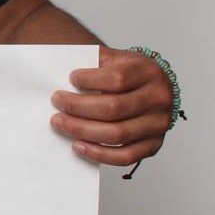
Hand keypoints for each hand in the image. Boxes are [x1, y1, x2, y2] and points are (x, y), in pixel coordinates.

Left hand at [50, 46, 172, 167]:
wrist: (156, 86)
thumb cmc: (131, 72)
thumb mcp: (116, 57)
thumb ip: (93, 59)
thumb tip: (59, 69)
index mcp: (148, 72)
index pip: (117, 78)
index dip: (89, 80)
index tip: (71, 79)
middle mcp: (158, 98)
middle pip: (113, 108)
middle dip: (77, 107)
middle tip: (57, 102)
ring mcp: (158, 124)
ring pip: (117, 134)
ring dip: (81, 130)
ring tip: (59, 123)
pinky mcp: (153, 144)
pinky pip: (125, 156)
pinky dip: (99, 154)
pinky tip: (78, 145)